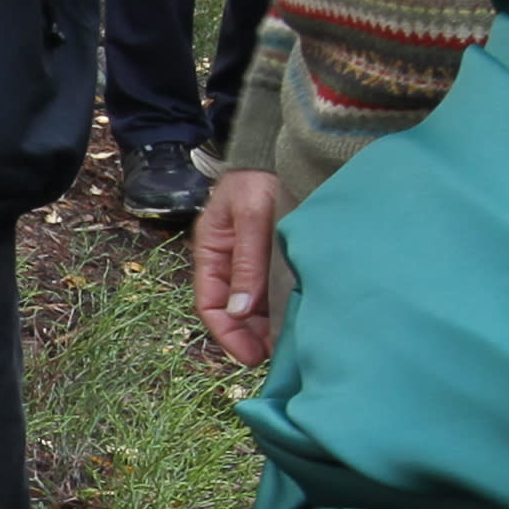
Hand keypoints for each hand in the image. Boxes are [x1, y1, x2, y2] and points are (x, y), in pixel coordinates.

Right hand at [194, 168, 292, 369]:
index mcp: (211, 252)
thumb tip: (241, 312)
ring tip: (290, 343)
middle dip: (251, 337)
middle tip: (278, 356)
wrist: (280, 152)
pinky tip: (298, 318)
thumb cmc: (259, 179)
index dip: (227, 334)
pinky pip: (272, 293)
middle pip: (233, 312)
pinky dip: (281, 309)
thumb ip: (247, 263)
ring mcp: (249, 263)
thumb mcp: (251, 218)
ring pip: (254, 307)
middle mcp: (227, 263)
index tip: (251, 356)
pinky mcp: (271, 260)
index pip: (209, 305)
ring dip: (267, 326)